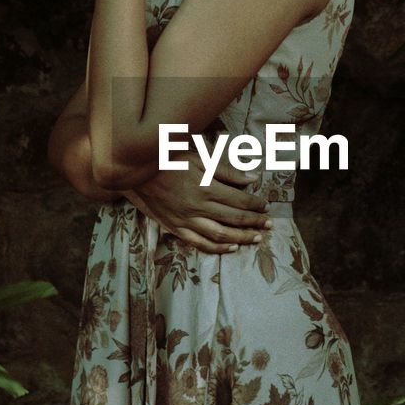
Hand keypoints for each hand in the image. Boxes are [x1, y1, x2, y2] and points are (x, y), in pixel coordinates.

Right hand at [124, 150, 270, 253]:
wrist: (135, 170)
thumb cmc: (168, 157)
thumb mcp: (199, 156)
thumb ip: (226, 169)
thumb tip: (253, 177)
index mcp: (206, 187)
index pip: (240, 200)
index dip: (256, 204)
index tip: (266, 205)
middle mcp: (198, 207)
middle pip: (234, 219)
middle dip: (255, 222)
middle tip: (269, 224)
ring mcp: (186, 220)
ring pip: (220, 235)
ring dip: (241, 238)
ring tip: (256, 239)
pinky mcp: (175, 227)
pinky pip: (199, 243)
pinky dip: (217, 248)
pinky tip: (231, 248)